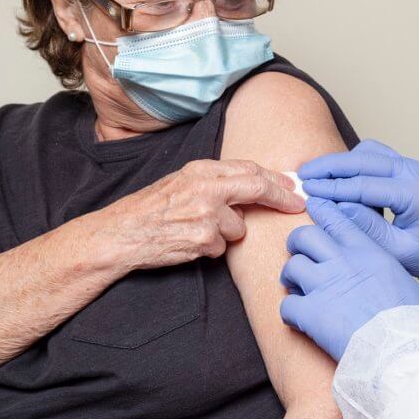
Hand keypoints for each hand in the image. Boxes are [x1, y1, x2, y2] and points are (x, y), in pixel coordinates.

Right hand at [105, 159, 305, 269]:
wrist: (120, 234)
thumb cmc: (150, 208)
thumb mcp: (181, 181)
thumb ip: (215, 180)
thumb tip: (253, 184)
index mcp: (200, 170)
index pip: (249, 169)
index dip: (275, 178)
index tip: (292, 186)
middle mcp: (205, 188)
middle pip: (257, 188)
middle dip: (282, 197)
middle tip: (298, 204)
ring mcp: (206, 214)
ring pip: (239, 227)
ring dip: (226, 233)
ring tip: (195, 230)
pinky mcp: (204, 239)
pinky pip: (223, 247)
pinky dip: (211, 249)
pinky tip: (188, 243)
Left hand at [280, 197, 418, 360]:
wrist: (404, 347)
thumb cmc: (412, 318)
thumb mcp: (402, 278)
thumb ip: (384, 267)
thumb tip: (388, 275)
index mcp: (367, 250)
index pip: (335, 218)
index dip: (321, 212)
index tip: (315, 212)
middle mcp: (342, 261)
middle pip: (304, 236)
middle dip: (297, 245)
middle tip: (302, 258)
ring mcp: (324, 285)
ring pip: (291, 266)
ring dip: (292, 278)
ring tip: (299, 290)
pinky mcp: (310, 313)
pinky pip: (287, 305)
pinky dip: (291, 313)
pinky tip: (301, 320)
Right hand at [298, 140, 418, 280]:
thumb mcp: (398, 251)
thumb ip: (367, 229)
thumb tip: (335, 208)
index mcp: (415, 193)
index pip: (364, 184)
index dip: (332, 187)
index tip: (306, 191)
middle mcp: (414, 171)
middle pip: (363, 159)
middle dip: (329, 166)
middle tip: (303, 174)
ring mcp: (410, 165)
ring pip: (367, 151)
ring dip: (341, 161)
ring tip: (316, 175)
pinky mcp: (405, 166)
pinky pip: (374, 155)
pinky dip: (353, 162)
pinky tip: (337, 177)